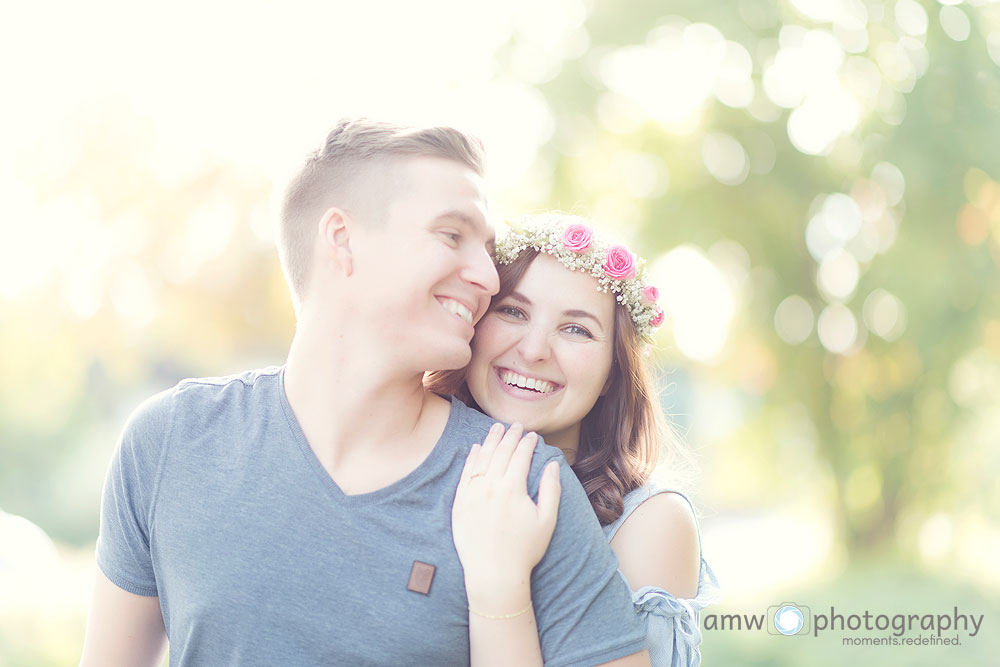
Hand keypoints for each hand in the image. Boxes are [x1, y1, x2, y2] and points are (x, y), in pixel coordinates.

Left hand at [451, 423, 560, 594]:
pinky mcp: (460, 502)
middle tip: (515, 425)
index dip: (527, 443)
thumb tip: (553, 464)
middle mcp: (490, 486)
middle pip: (501, 452)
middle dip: (509, 436)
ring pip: (482, 458)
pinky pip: (466, 473)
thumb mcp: (546, 521)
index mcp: (513, 488)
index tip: (532, 435)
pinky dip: (472, 458)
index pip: (520, 456)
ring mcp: (473, 493)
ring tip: (496, 428)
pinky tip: (476, 448)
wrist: (493, 574)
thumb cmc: (524, 550)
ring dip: (490, 440)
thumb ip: (551, 489)